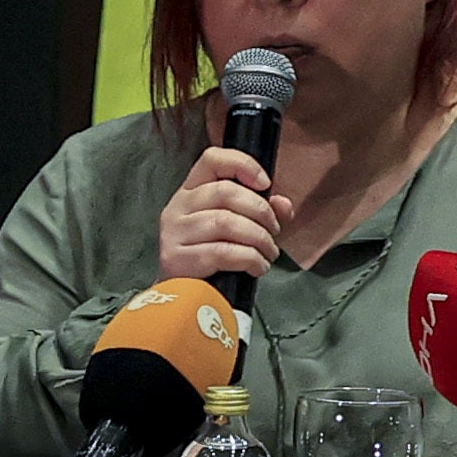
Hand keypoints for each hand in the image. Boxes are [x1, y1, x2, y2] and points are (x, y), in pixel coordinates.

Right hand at [155, 141, 284, 288]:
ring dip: (258, 238)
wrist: (185, 296)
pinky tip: (258, 267)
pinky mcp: (176, 258)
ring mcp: (173, 232)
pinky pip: (222, 252)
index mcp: (192, 191)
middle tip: (273, 232)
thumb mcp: (241, 228)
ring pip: (226, 222)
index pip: (212, 159)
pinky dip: (249, 259)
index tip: (265, 184)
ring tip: (268, 253)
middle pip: (225, 192)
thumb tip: (283, 204)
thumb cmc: (214, 258)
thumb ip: (264, 212)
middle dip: (261, 211)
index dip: (242, 164)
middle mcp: (178, 206)